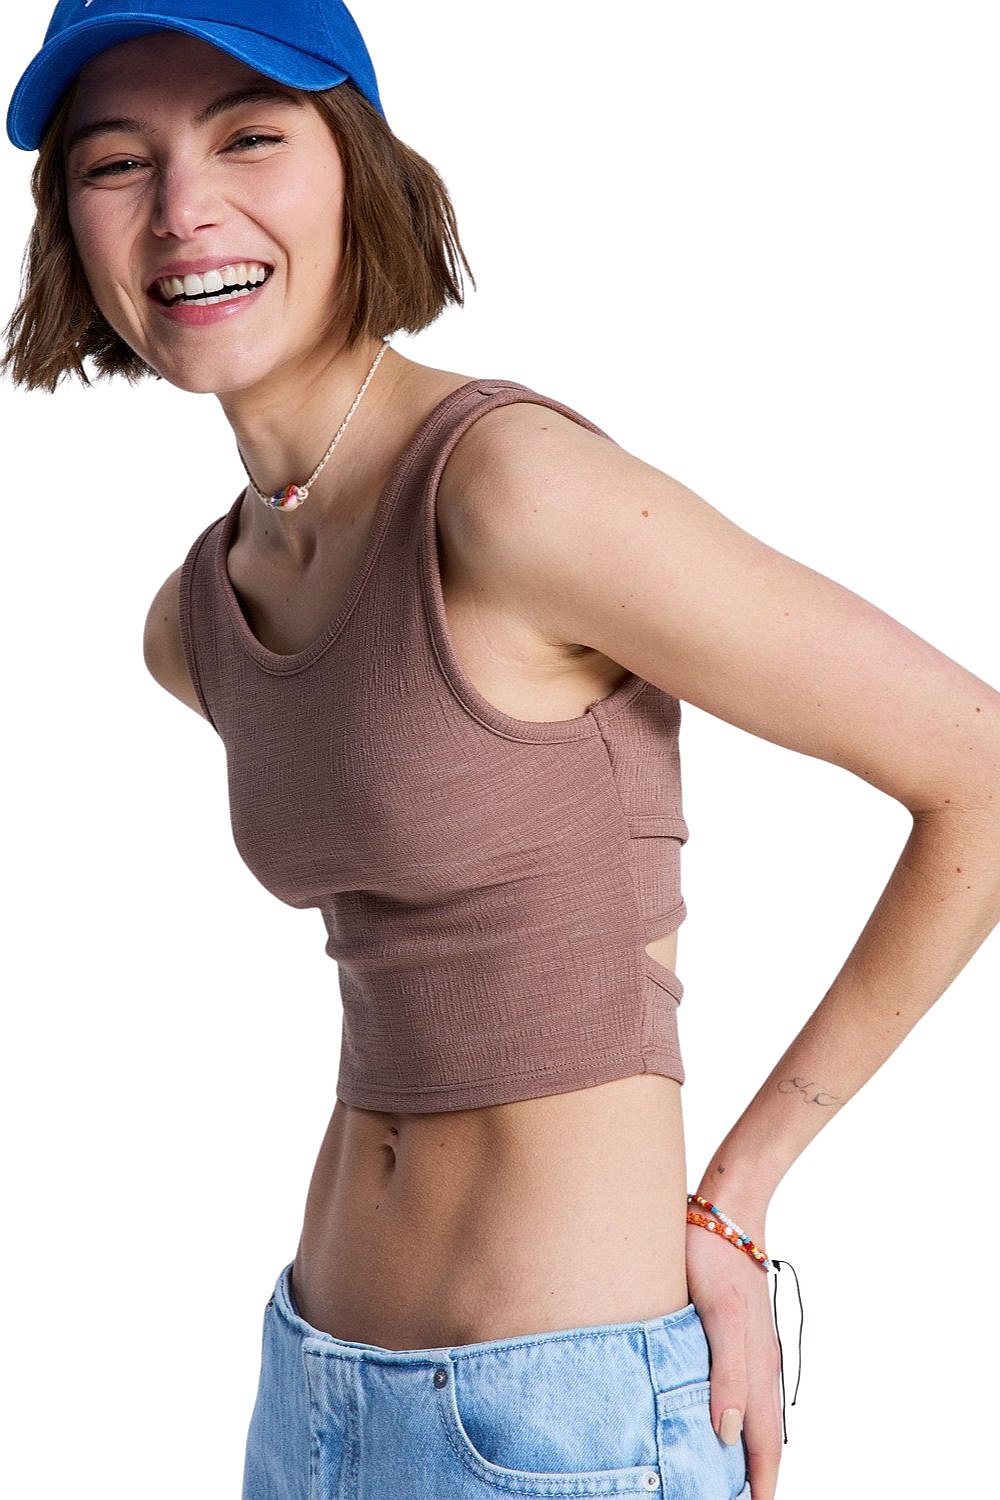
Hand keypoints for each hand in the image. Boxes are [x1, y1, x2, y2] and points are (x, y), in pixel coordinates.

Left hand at [685, 1203, 782, 1499]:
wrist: (726, 1210)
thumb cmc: (715, 1258)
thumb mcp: (717, 1317)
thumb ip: (725, 1374)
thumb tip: (727, 1435)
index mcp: (757, 1370)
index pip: (762, 1447)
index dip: (760, 1486)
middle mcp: (760, 1366)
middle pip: (762, 1439)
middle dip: (756, 1478)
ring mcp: (753, 1349)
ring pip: (754, 1416)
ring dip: (747, 1453)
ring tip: (732, 1480)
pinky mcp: (739, 1333)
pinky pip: (744, 1390)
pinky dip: (739, 1419)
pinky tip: (722, 1420)